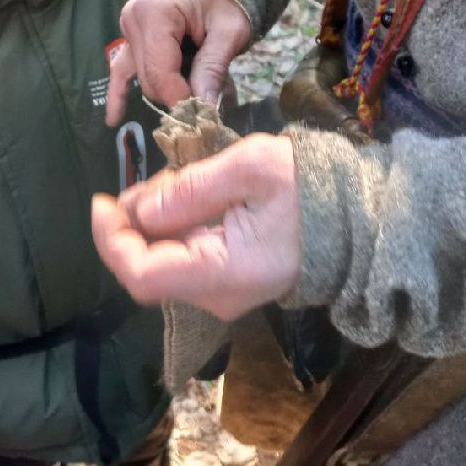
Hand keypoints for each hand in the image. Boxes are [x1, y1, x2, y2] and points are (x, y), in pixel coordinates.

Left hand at [91, 134, 300, 320]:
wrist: (363, 217)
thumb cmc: (311, 187)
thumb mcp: (249, 169)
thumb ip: (190, 189)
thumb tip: (138, 208)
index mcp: (223, 274)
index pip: (142, 274)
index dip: (110, 241)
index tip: (102, 201)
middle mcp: (218, 296)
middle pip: (149, 269)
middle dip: (131, 225)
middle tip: (145, 179)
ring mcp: (225, 292)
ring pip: (166, 262)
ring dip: (153, 223)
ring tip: (172, 182)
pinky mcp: (232, 280)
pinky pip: (187, 259)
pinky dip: (174, 228)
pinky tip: (189, 197)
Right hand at [106, 0, 251, 125]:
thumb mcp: (229, 30)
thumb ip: (214, 67)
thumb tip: (204, 107)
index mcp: (155, 13)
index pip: (161, 71)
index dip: (181, 98)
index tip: (204, 113)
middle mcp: (132, 21)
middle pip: (151, 79)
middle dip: (179, 95)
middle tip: (210, 100)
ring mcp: (127, 31)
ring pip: (143, 80)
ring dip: (168, 93)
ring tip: (192, 104)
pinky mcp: (130, 41)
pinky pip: (120, 71)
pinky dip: (118, 94)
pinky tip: (113, 119)